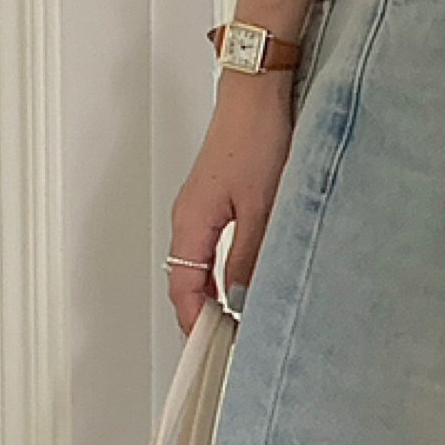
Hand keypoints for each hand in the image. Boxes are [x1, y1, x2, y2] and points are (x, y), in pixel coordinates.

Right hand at [166, 73, 294, 336]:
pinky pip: (214, 247)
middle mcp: (190, 218)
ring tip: (239, 320)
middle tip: (228, 345)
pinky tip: (246, 279)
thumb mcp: (260, 207)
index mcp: (191, 224)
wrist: (258, 92)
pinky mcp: (219, 197)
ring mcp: (203, 208)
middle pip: (187, 282)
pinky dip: (225, 271)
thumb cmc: (256, 136)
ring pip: (201, 265)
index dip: (195, 325)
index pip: (184, 290)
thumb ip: (248, 257)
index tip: (212, 352)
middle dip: (204, 317)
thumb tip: (240, 298)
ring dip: (216, 294)